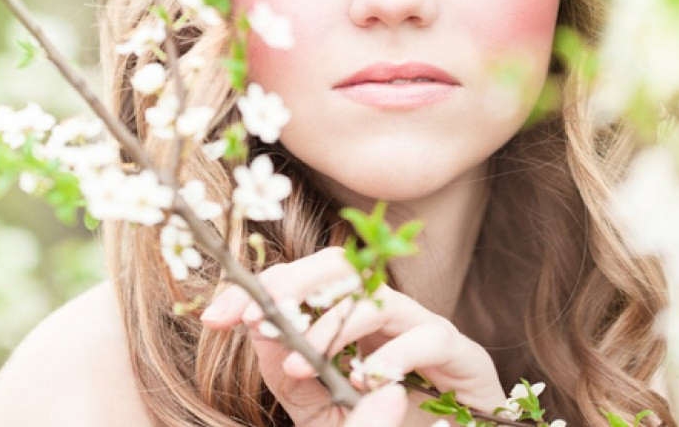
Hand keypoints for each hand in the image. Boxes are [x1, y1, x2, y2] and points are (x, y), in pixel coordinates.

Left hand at [200, 247, 504, 426]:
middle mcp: (383, 310)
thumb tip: (256, 330)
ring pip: (378, 298)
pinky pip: (428, 336)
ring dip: (333, 325)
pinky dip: (394, 356)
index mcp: (348, 314)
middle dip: (294, 284)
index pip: (302, 282)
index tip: (218, 316)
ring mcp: (421, 326)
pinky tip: (368, 380)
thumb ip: (288, 374)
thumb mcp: (318, 407)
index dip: (260, 291)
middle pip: (339, 268)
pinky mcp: (460, 353)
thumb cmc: (373, 425)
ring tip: (303, 361)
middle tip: (256, 317)